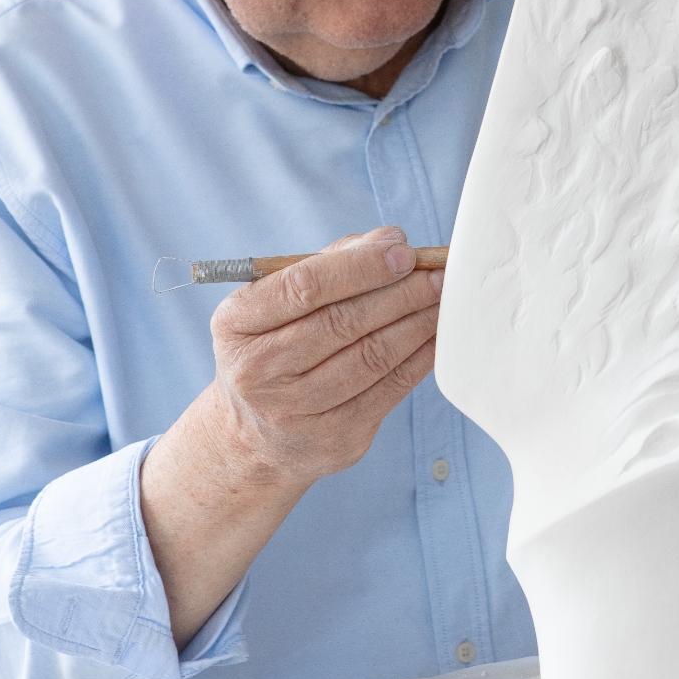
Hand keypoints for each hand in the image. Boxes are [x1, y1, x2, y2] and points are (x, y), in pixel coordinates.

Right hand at [205, 226, 441, 484]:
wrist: (254, 437)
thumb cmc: (273, 349)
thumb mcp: (276, 304)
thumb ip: (330, 264)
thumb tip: (391, 240)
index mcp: (236, 325)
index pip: (304, 288)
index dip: (360, 268)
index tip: (403, 251)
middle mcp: (258, 371)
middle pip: (343, 323)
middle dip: (400, 293)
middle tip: (437, 274)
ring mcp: (296, 410)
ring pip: (372, 357)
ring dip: (416, 323)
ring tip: (442, 300)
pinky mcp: (337, 438)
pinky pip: (391, 389)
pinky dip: (420, 357)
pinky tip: (435, 335)